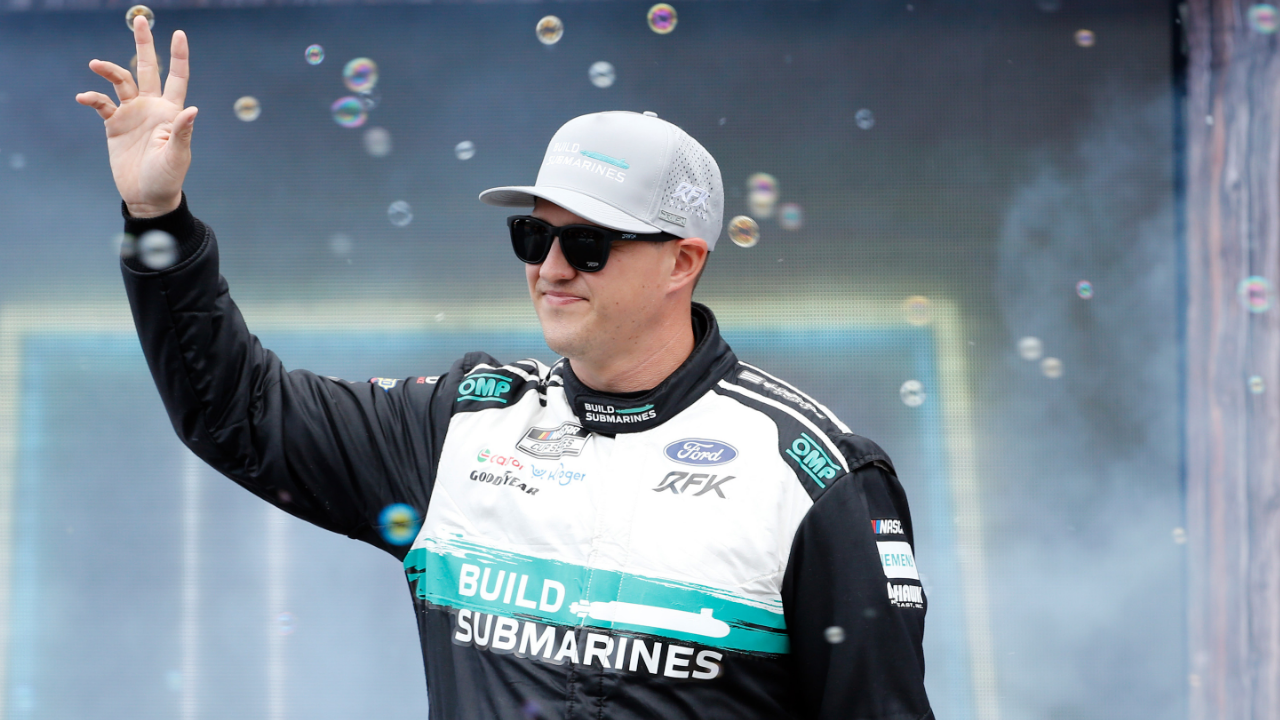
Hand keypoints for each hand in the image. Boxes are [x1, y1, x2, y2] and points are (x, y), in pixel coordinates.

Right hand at [76, 15, 196, 217]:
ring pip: (121, 82)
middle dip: (144, 45)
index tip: (179, 33)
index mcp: (171, 111)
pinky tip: (85, 97)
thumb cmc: (168, 178)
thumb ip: (182, 132)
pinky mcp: (114, 124)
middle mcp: (152, 107)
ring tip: (96, 64)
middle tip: (140, 20)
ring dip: (109, 71)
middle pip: (148, 69)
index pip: (177, 78)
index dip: (178, 56)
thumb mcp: (177, 156)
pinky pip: (102, 104)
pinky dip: (93, 97)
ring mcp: (132, 114)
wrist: (147, 196)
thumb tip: (193, 109)